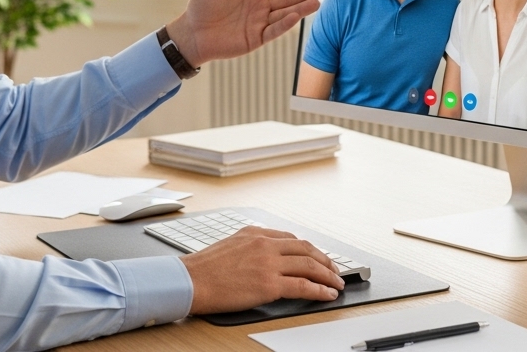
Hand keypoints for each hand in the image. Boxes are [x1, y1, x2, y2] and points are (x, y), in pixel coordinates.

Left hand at [166, 0, 329, 66]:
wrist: (191, 33)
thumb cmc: (200, 6)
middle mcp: (259, 7)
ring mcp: (259, 23)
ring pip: (285, 14)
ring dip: (302, 8)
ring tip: (318, 2)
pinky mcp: (256, 39)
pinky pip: (274, 30)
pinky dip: (285, 24)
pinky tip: (296, 16)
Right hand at [181, 226, 344, 314]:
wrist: (190, 281)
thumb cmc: (203, 268)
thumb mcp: (230, 244)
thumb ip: (251, 246)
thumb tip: (266, 257)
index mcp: (255, 233)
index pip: (291, 239)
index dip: (309, 250)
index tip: (317, 257)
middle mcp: (265, 244)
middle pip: (306, 249)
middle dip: (325, 260)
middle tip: (334, 270)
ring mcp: (268, 264)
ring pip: (309, 266)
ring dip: (328, 275)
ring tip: (337, 283)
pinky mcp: (269, 285)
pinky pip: (303, 286)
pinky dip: (320, 290)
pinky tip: (327, 294)